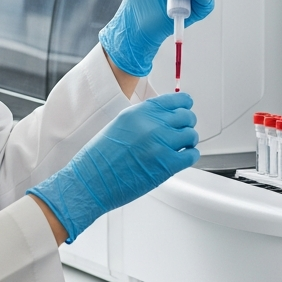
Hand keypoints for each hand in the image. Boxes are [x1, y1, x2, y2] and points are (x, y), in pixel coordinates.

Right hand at [29, 93, 199, 241]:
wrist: (90, 182)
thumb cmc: (100, 157)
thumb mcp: (120, 124)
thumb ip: (144, 118)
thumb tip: (164, 117)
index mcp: (140, 112)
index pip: (176, 100)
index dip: (184, 105)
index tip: (186, 109)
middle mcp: (152, 125)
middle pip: (187, 116)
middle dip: (187, 124)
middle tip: (182, 131)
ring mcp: (160, 144)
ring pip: (191, 135)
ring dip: (189, 141)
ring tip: (182, 146)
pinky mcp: (166, 165)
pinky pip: (191, 155)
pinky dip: (191, 155)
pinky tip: (183, 157)